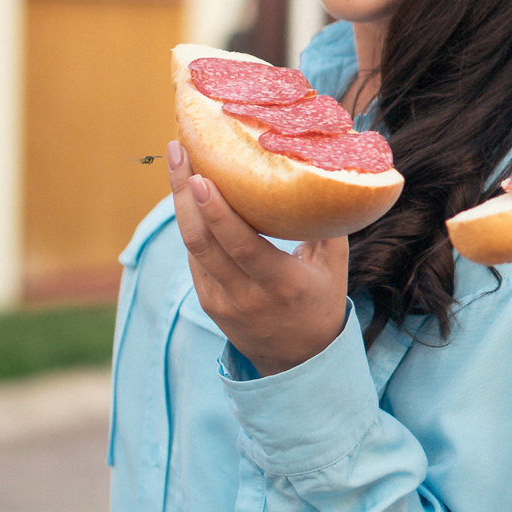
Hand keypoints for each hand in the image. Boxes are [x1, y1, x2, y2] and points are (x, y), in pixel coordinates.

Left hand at [168, 140, 352, 375]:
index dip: (218, 213)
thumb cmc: (321, 303)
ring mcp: (222, 302)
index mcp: (282, 285)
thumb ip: (327, 223)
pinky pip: (195, 257)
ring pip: (192, 246)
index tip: (202, 177)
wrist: (299, 360)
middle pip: (202, 240)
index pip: (242, 246)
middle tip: (177, 152)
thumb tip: (326, 172)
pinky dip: (191, 223)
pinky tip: (189, 194)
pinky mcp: (208, 303)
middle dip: (184, 192)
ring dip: (181, 202)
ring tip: (178, 163)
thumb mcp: (334, 266)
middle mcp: (246, 296)